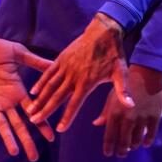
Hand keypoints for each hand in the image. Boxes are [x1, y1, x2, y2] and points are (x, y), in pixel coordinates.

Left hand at [0, 33, 54, 158]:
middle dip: (26, 140)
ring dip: (8, 139)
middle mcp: (6, 102)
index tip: (51, 138)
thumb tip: (54, 64)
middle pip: (18, 125)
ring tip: (15, 152)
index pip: (33, 111)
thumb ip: (33, 60)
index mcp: (17, 92)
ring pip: (2, 125)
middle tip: (34, 158)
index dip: (41, 124)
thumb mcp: (16, 53)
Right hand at [28, 13, 130, 130]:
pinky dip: (40, 83)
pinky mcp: (61, 59)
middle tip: (34, 121)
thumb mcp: (121, 72)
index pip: (74, 104)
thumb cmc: (113, 54)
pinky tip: (33, 92)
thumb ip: (123, 91)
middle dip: (45, 110)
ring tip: (30, 110)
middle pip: (56, 96)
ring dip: (39, 99)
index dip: (66, 117)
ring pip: (49, 86)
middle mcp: (73, 76)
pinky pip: (48, 73)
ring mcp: (65, 67)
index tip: (59, 129)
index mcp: (87, 82)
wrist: (103, 32)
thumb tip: (130, 107)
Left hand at [93, 64, 161, 156]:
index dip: (108, 147)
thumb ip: (105, 112)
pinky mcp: (155, 117)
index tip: (107, 154)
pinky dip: (147, 141)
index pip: (110, 136)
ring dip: (133, 146)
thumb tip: (96, 124)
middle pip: (124, 142)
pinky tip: (144, 143)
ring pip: (137, 141)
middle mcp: (128, 118)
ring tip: (131, 147)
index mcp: (115, 112)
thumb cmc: (126, 85)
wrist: (147, 73)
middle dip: (121, 150)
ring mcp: (142, 118)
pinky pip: (151, 134)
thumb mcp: (112, 96)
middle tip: (120, 154)